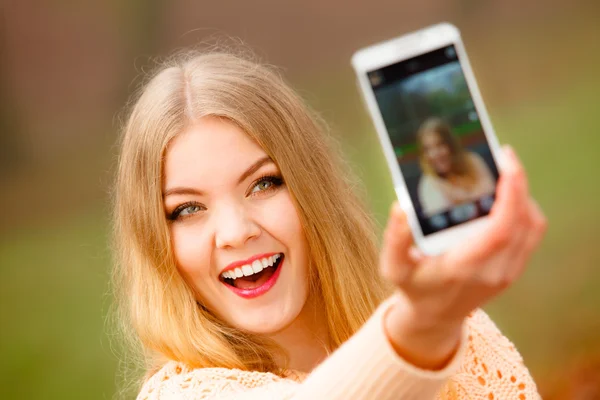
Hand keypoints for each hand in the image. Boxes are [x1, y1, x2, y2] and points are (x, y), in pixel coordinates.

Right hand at [380, 146, 546, 368]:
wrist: (435, 316)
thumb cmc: (414, 286)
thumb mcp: (394, 267)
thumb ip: (395, 239)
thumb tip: (401, 207)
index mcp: (465, 267)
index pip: (501, 229)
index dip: (511, 194)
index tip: (507, 163)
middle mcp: (494, 271)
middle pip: (523, 222)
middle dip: (519, 184)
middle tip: (503, 156)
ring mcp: (508, 271)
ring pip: (532, 226)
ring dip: (523, 195)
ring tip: (503, 172)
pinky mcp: (514, 268)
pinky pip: (531, 233)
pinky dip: (525, 208)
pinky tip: (506, 195)